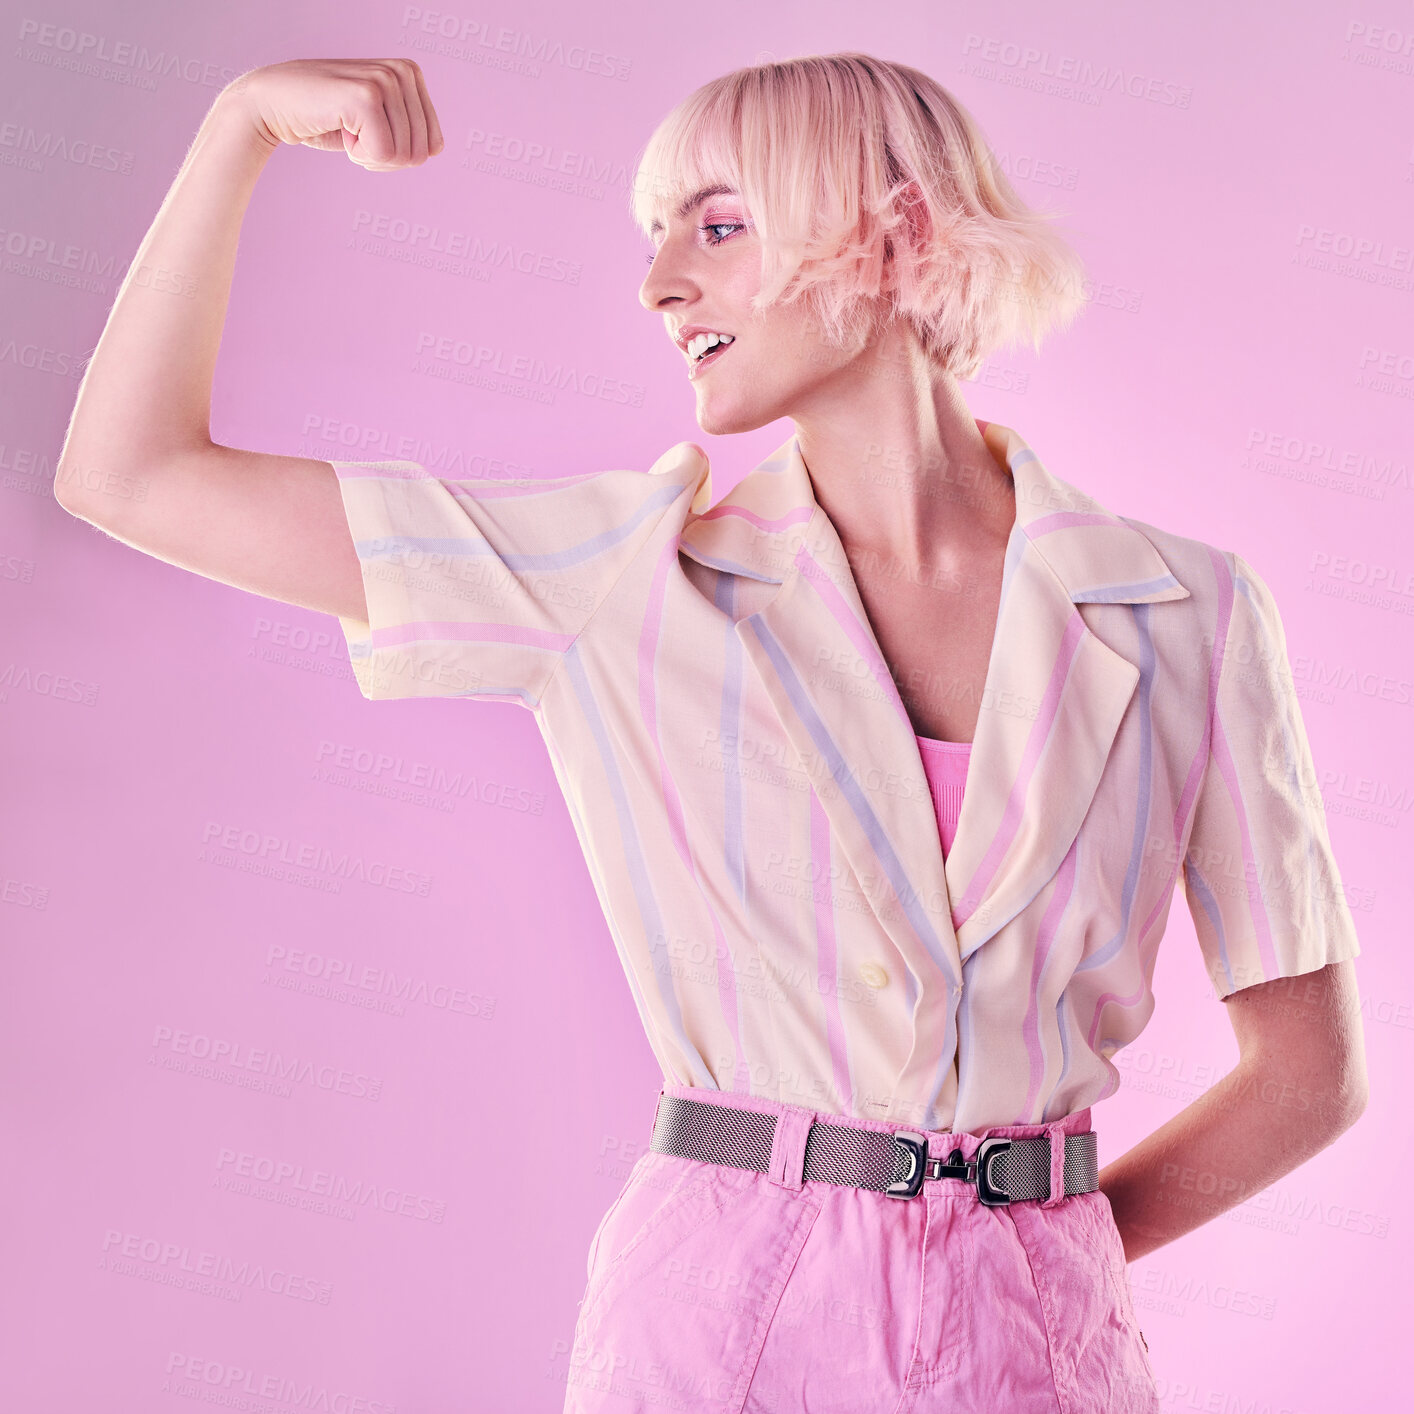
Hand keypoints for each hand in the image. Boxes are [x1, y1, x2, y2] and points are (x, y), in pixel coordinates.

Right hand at [220, 58, 443, 170]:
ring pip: (404, 157)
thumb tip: (437, 148)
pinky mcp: (366, 96)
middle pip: (420, 154)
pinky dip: (359, 155)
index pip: (434, 145)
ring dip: (370, 156)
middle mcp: (403, 71)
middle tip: (355, 133)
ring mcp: (386, 80)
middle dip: (386, 158)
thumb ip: (408, 127)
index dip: (400, 155)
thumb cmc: (326, 119)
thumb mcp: (377, 121)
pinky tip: (340, 128)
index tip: (370, 134)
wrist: (274, 105)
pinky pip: (383, 155)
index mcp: (411, 74)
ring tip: (346, 127)